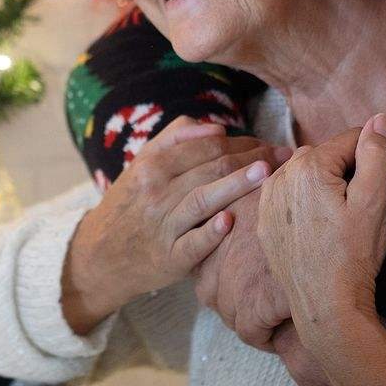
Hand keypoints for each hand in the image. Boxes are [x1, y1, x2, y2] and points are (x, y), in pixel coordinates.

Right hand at [62, 118, 283, 334]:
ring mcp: (162, 225)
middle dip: (252, 158)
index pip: (206, 146)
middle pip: (211, 168)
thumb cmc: (132, 206)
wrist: (100, 254)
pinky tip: (230, 222)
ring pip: (203, 199)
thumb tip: (216, 128)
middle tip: (284, 156)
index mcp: (152, 165)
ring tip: (267, 173)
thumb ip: (175, 138)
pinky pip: (192, 244)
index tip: (270, 143)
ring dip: (237, 185)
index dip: (242, 141)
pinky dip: (210, 233)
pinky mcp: (168, 258)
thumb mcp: (141, 165)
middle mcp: (155, 191)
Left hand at [259, 116, 385, 385]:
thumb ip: (376, 154)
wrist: (325, 306)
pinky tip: (328, 222)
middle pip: (329, 157)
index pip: (353, 140)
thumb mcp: (374, 202)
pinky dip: (310, 201)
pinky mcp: (263, 222)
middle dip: (359, 168)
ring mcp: (267, 200)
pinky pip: (290, 197)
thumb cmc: (353, 256)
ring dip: (333, 183)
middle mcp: (280, 176)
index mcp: (308, 165)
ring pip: (309, 175)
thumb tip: (378, 120)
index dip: (384, 156)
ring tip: (357, 210)